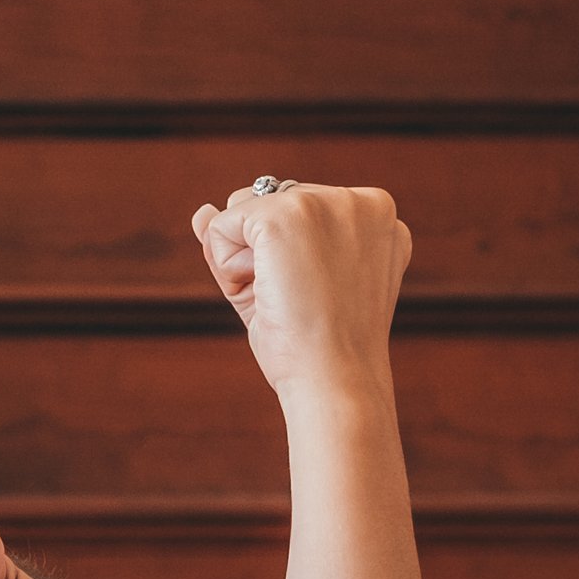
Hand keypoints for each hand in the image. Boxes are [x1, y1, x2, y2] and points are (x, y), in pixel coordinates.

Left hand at [190, 184, 410, 410]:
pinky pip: (221, 226)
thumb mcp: (285, 284)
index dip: (286, 257)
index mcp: (376, 216)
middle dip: (261, 253)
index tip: (319, 294)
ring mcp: (326, 202)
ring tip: (285, 293)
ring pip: (242, 210)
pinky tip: (267, 291)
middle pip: (268, 203)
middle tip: (297, 298)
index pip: (298, 211)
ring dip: (244, 258)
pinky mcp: (288, 213)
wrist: (333, 378)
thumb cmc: (315, 345)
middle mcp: (361, 201)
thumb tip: (202, 212)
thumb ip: (247, 244)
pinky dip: (226, 266)